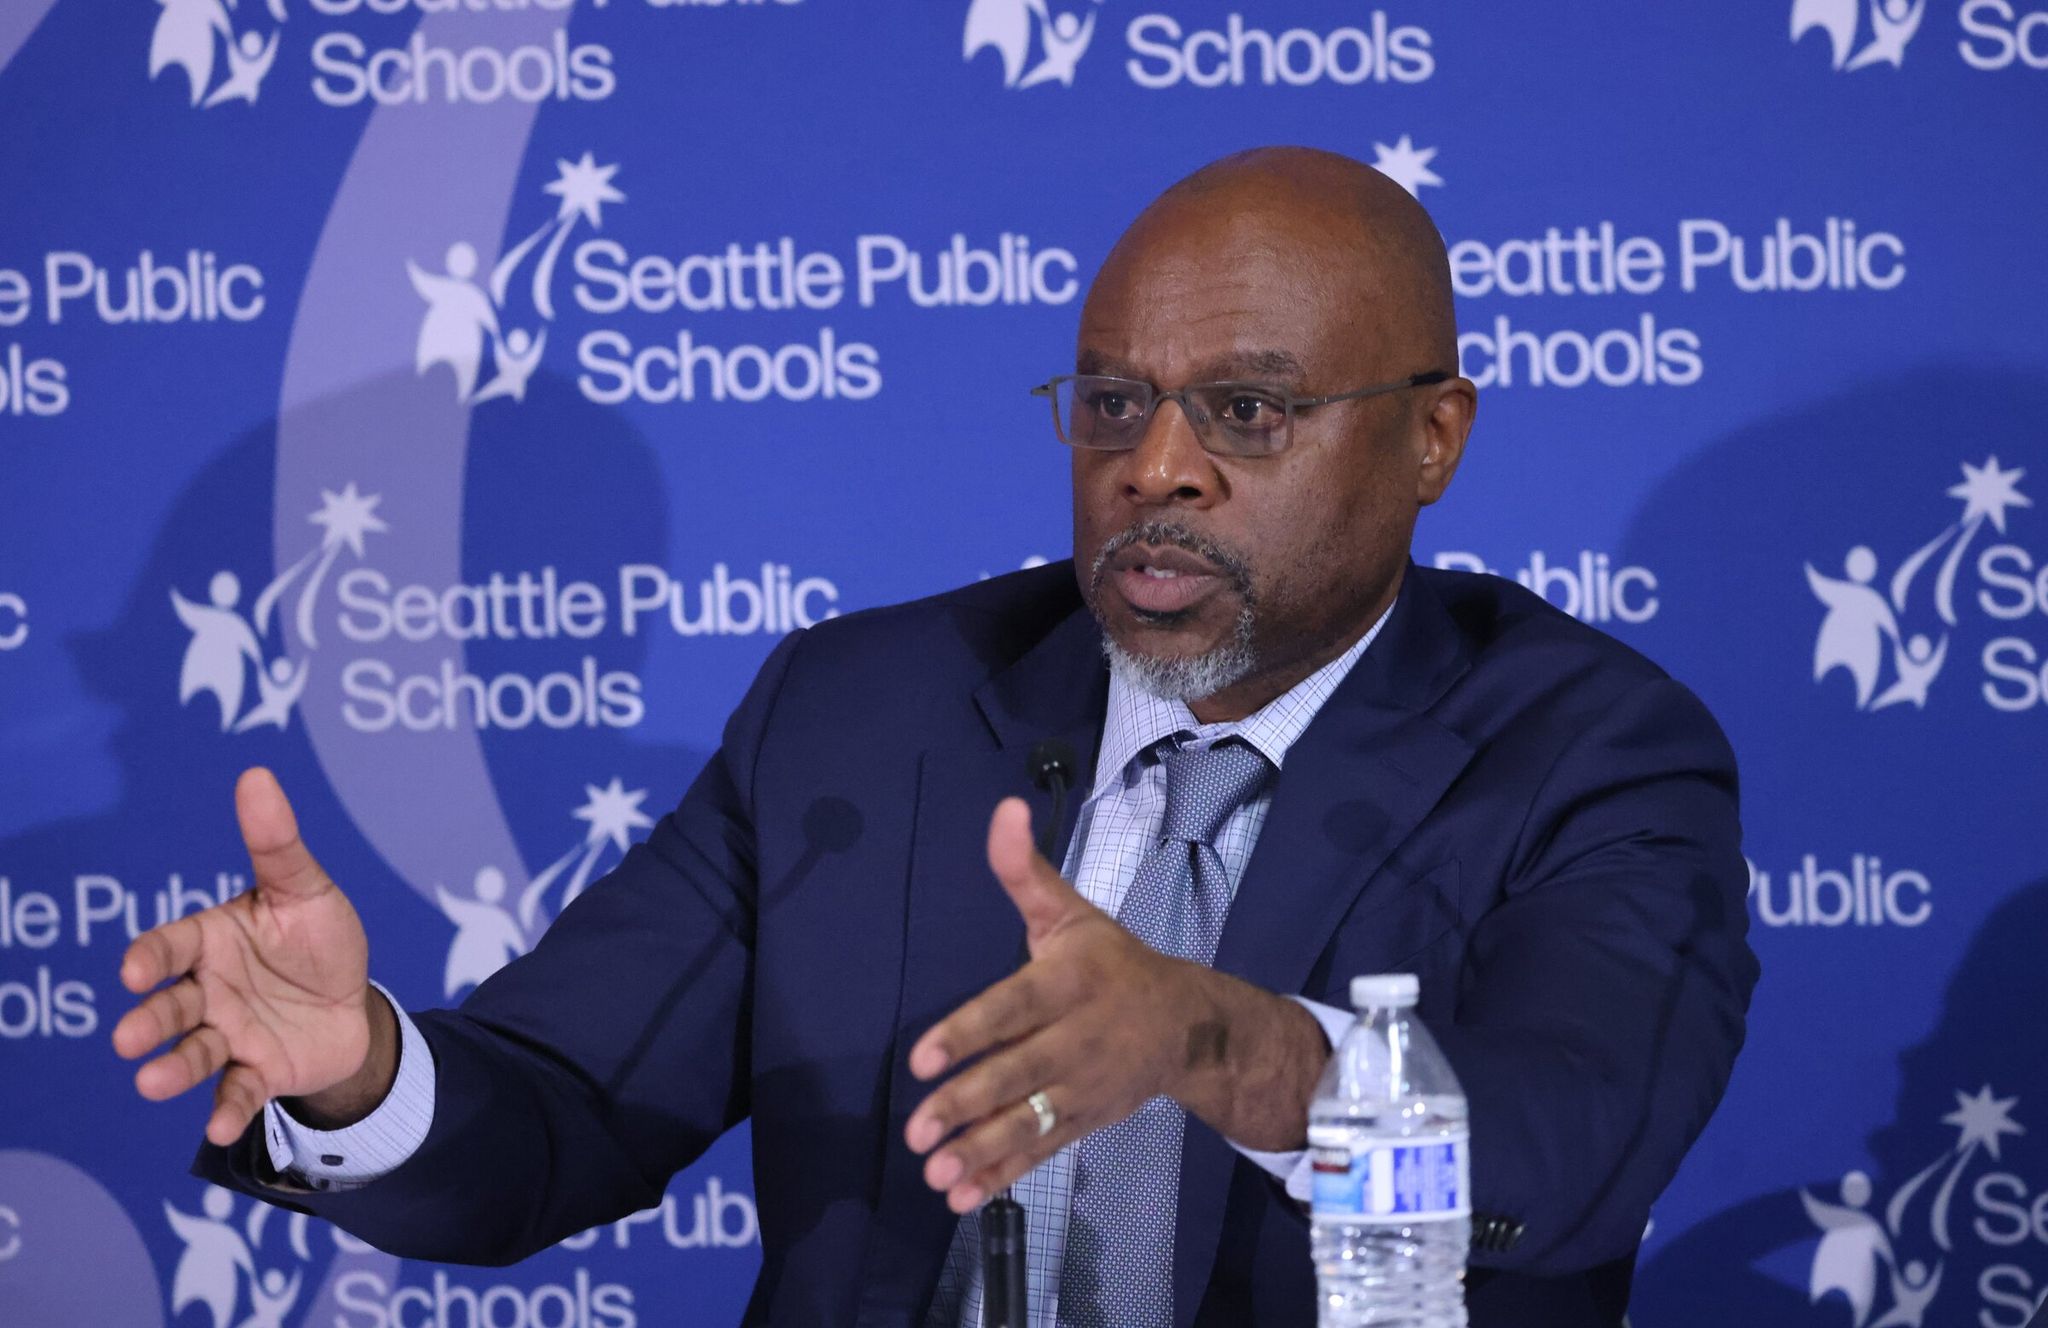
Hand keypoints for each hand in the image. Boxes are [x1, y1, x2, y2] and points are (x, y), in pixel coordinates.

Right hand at [112, 767, 386, 1144]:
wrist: (353, 1002)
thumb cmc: (318, 940)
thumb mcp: (305, 889)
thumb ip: (277, 843)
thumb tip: (255, 774)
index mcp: (210, 942)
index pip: (169, 947)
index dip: (151, 958)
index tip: (137, 971)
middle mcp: (207, 991)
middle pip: (170, 1006)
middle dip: (149, 1022)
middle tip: (130, 1038)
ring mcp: (228, 1035)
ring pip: (192, 1053)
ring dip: (171, 1069)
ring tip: (151, 1082)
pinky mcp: (256, 1073)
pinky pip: (236, 1093)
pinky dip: (226, 1111)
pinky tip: (217, 1129)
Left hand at [903, 797, 1324, 1212]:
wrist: (1189, 1024)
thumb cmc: (1114, 962)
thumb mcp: (1071, 912)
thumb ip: (1025, 870)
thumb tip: (1003, 808)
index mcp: (1069, 981)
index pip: (1012, 1007)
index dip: (968, 1032)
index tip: (923, 1057)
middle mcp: (1077, 1037)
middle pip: (1016, 1072)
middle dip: (966, 1103)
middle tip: (917, 1129)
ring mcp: (1082, 1086)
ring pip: (1027, 1121)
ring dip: (980, 1150)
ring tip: (935, 1173)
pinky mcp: (1085, 1121)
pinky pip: (1041, 1151)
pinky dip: (1004, 1174)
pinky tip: (963, 1196)